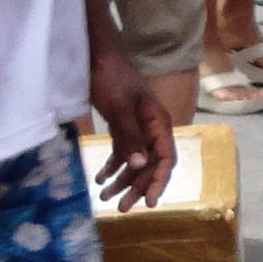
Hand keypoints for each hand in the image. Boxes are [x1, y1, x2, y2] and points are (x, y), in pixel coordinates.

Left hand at [89, 49, 171, 208]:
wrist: (97, 54)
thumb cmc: (112, 77)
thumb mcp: (120, 108)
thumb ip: (131, 136)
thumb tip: (141, 167)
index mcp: (158, 122)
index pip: (165, 159)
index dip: (159, 182)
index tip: (150, 203)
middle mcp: (152, 127)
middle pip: (150, 164)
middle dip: (136, 187)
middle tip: (121, 208)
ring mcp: (137, 127)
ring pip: (135, 161)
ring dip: (122, 180)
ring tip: (105, 197)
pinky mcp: (122, 126)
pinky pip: (122, 152)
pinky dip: (112, 166)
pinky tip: (100, 178)